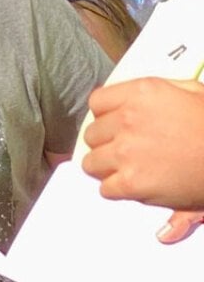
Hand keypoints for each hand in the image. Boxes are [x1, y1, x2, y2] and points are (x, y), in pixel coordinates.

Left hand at [82, 79, 203, 233]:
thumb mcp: (191, 92)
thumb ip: (156, 93)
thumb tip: (130, 100)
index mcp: (143, 93)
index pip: (97, 102)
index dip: (105, 115)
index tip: (113, 123)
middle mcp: (129, 120)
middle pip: (91, 134)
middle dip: (106, 142)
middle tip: (127, 148)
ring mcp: (125, 152)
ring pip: (90, 163)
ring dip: (106, 167)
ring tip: (130, 167)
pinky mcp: (128, 182)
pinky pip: (104, 189)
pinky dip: (118, 190)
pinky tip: (137, 183)